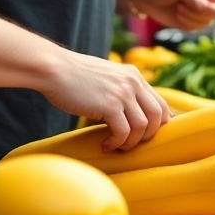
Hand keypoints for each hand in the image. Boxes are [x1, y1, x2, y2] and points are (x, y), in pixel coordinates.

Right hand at [40, 51, 171, 152]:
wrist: (54, 69)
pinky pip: (123, 132)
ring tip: (117, 146)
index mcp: (134, 76)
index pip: (161, 103)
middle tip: (130, 143)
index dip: (158, 124)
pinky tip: (106, 145)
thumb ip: (120, 89)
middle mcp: (133, 82)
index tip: (146, 136)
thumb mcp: (106, 77)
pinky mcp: (109, 105)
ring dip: (131, 142)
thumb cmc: (73, 76)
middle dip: (147, 136)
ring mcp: (122, 93)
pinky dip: (117, 143)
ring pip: (142, 126)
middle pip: (157, 116)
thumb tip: (128, 112)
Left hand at [129, 0, 214, 30]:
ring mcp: (197, 11)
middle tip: (195, 7)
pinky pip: (197, 27)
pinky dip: (187, 23)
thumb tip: (206, 8)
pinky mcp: (190, 22)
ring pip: (208, 20)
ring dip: (193, 16)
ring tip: (179, 8)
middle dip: (207, 10)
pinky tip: (177, 16)